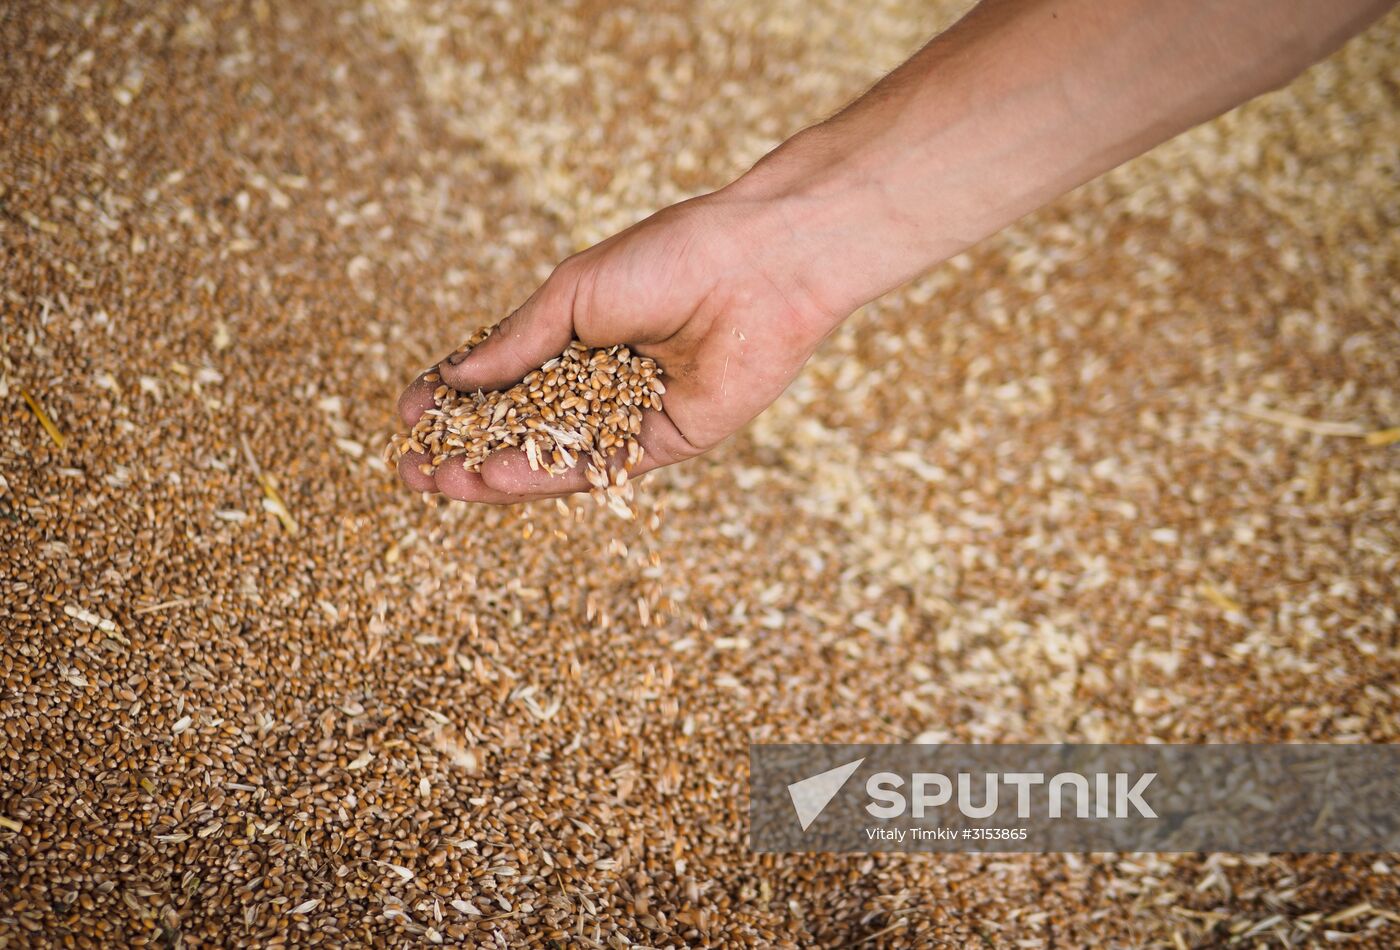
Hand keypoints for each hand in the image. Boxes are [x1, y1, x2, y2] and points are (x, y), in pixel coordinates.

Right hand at [395, 193, 838, 503]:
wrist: (758, 268)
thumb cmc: (668, 258)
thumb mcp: (573, 294)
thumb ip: (516, 343)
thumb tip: (453, 381)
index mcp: (578, 333)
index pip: (505, 377)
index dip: (455, 399)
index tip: (406, 418)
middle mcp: (602, 378)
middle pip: (523, 426)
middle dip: (467, 448)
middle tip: (412, 469)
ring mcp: (632, 414)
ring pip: (556, 455)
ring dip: (496, 472)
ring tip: (441, 483)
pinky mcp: (667, 442)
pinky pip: (600, 468)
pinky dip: (547, 475)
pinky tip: (497, 480)